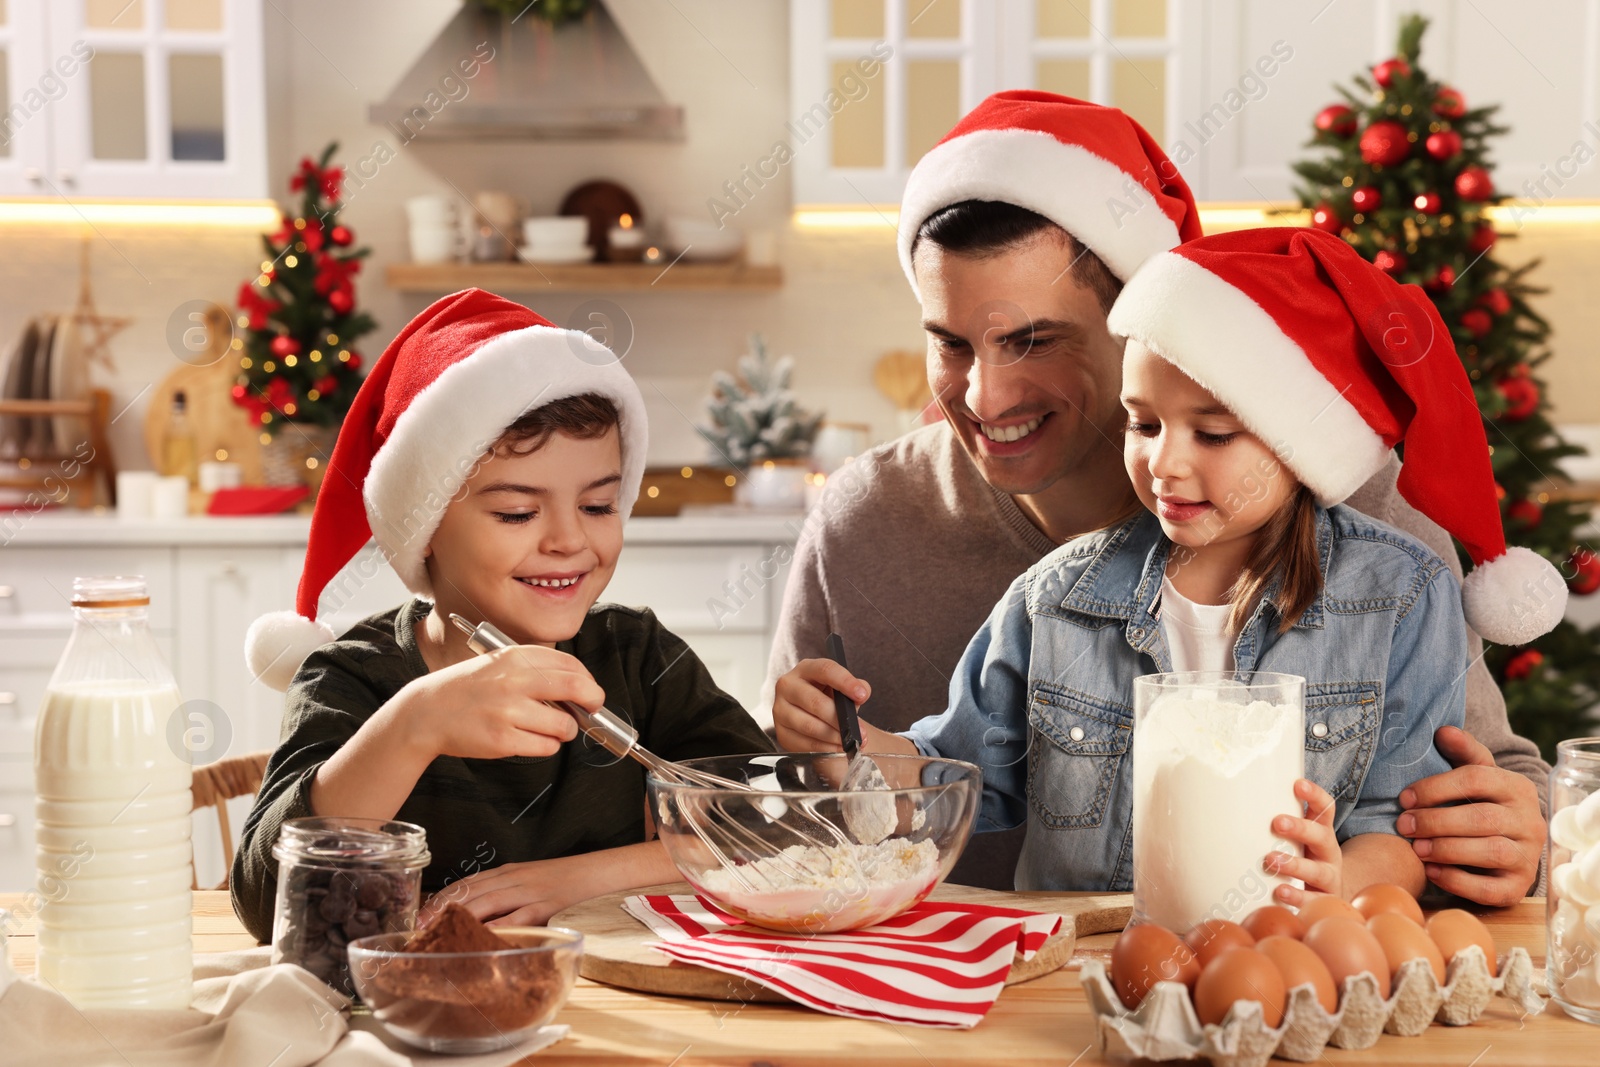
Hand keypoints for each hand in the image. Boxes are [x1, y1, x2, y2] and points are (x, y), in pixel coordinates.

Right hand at [402, 644, 604, 761]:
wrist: (427, 711)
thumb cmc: (468, 689)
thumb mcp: (499, 663)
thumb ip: (535, 670)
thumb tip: (580, 687)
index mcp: (515, 658)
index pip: (571, 664)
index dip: (589, 680)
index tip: (591, 690)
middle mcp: (514, 681)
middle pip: (577, 688)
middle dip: (593, 701)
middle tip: (592, 709)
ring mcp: (508, 711)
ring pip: (565, 725)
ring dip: (566, 730)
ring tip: (552, 728)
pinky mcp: (503, 740)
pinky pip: (546, 747)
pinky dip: (548, 745)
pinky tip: (533, 739)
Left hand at [419, 842, 677, 926]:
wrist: (602, 870)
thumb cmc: (568, 879)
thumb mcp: (532, 880)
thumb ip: (509, 893)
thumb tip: (484, 915)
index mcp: (509, 871)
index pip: (468, 882)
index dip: (443, 897)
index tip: (422, 913)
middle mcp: (514, 878)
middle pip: (470, 891)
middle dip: (442, 909)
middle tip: (420, 928)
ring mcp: (529, 890)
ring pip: (487, 902)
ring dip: (461, 918)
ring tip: (439, 934)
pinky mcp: (545, 905)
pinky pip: (516, 917)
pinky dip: (497, 928)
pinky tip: (482, 937)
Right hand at [772, 658, 871, 751]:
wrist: (813, 716)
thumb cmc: (828, 697)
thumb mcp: (841, 687)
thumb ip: (856, 688)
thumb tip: (862, 694)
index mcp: (805, 669)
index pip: (824, 670)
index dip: (845, 682)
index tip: (861, 695)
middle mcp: (787, 685)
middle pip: (815, 702)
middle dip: (840, 719)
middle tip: (859, 730)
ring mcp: (780, 709)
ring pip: (809, 725)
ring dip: (833, 736)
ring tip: (848, 741)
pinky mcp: (781, 732)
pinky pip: (804, 743)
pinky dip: (825, 748)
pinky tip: (837, 747)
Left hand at [1265, 779, 1340, 904]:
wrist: (1324, 895)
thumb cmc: (1301, 857)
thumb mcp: (1295, 837)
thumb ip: (1276, 822)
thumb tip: (1234, 797)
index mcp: (1321, 831)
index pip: (1324, 809)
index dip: (1314, 796)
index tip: (1298, 785)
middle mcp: (1328, 852)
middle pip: (1321, 836)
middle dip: (1300, 828)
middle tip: (1278, 822)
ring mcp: (1329, 877)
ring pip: (1316, 870)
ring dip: (1294, 864)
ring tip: (1271, 860)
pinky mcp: (1324, 900)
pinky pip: (1312, 899)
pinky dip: (1296, 896)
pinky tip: (1280, 892)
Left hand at [1398, 725, 1544, 905]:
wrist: (1510, 847)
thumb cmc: (1482, 804)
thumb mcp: (1477, 775)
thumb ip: (1462, 753)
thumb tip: (1443, 731)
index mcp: (1516, 787)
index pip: (1476, 779)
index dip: (1436, 787)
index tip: (1404, 798)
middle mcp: (1529, 821)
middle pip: (1482, 818)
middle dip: (1436, 821)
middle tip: (1403, 825)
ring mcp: (1528, 856)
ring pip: (1490, 852)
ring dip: (1446, 850)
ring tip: (1416, 848)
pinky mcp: (1518, 887)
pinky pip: (1491, 888)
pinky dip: (1458, 881)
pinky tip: (1432, 872)